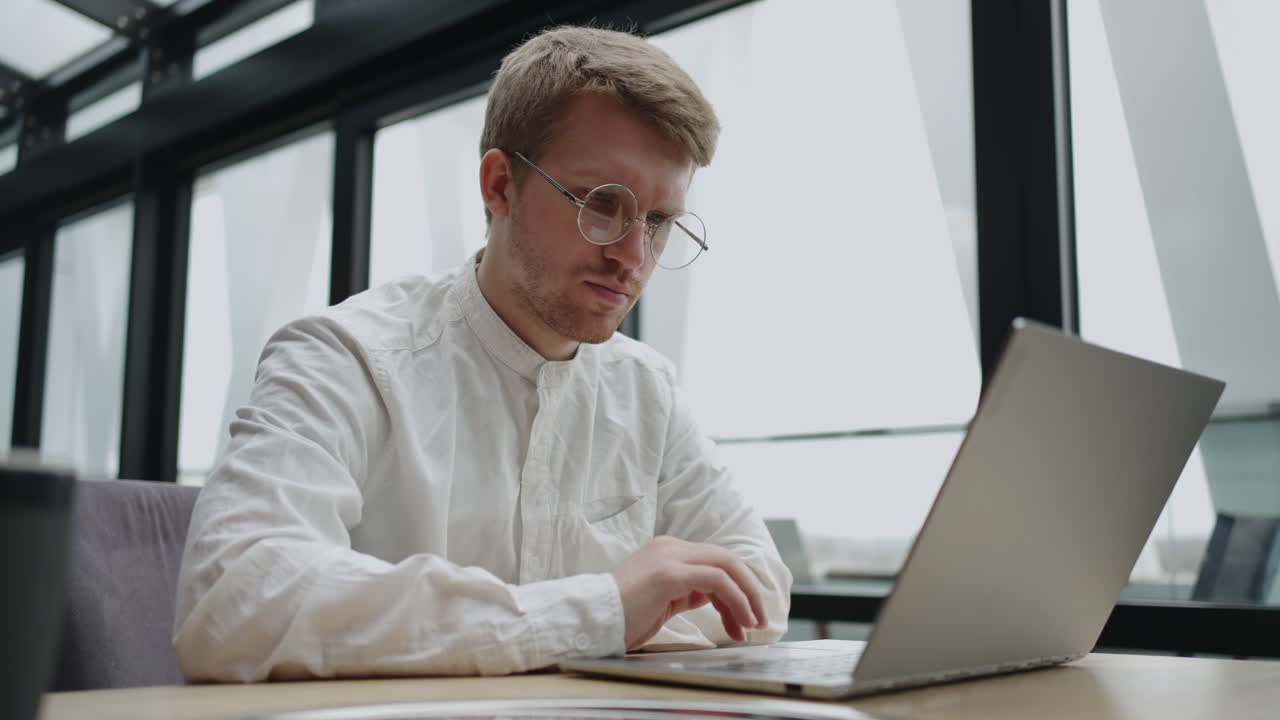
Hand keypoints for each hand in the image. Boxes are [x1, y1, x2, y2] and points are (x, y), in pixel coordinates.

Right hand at [611, 535, 768, 649]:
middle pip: (727, 559)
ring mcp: (669, 557)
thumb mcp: (663, 601)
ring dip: (746, 597)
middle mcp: (670, 547)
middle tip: (759, 619)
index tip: (746, 617)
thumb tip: (711, 597)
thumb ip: (687, 592)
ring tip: (752, 625)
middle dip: (750, 590)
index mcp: (667, 551)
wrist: (592, 619)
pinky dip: (735, 600)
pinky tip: (739, 621)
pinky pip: (717, 580)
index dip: (737, 588)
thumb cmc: (624, 616)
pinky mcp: (669, 573)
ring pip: (727, 566)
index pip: (715, 561)